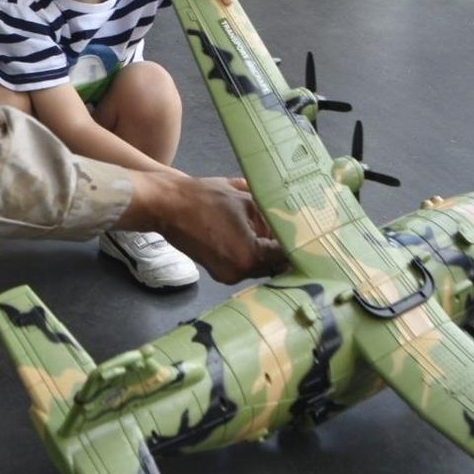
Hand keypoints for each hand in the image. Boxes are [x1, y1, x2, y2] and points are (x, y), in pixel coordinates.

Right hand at [158, 176, 286, 283]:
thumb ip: (271, 213)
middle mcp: (239, 272)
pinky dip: (250, 252)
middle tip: (293, 232)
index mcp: (249, 256)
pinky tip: (252, 235)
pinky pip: (243, 264)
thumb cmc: (204, 198)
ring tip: (271, 231)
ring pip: (258, 265)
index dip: (296, 243)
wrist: (166, 206)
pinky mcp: (217, 272)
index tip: (307, 235)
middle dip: (280, 248)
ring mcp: (226, 275)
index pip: (284, 254)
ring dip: (265, 251)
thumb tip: (291, 217)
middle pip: (272, 264)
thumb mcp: (246, 199)